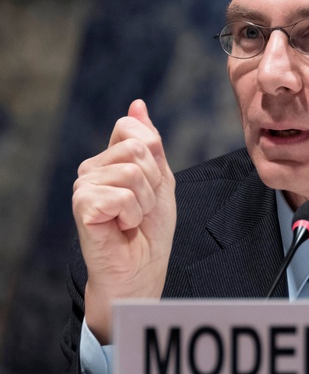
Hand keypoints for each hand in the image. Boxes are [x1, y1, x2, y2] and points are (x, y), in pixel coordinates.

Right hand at [72, 99, 175, 344]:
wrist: (142, 268)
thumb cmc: (150, 230)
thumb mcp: (160, 180)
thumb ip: (150, 143)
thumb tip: (137, 105)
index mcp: (110, 159)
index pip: (134, 130)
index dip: (155, 159)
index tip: (151, 187)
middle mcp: (92, 168)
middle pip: (137, 149)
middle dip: (153, 182)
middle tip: (143, 208)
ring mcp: (84, 186)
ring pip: (133, 171)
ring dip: (145, 200)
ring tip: (133, 218)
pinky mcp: (82, 204)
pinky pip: (123, 194)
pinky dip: (133, 213)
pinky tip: (122, 227)